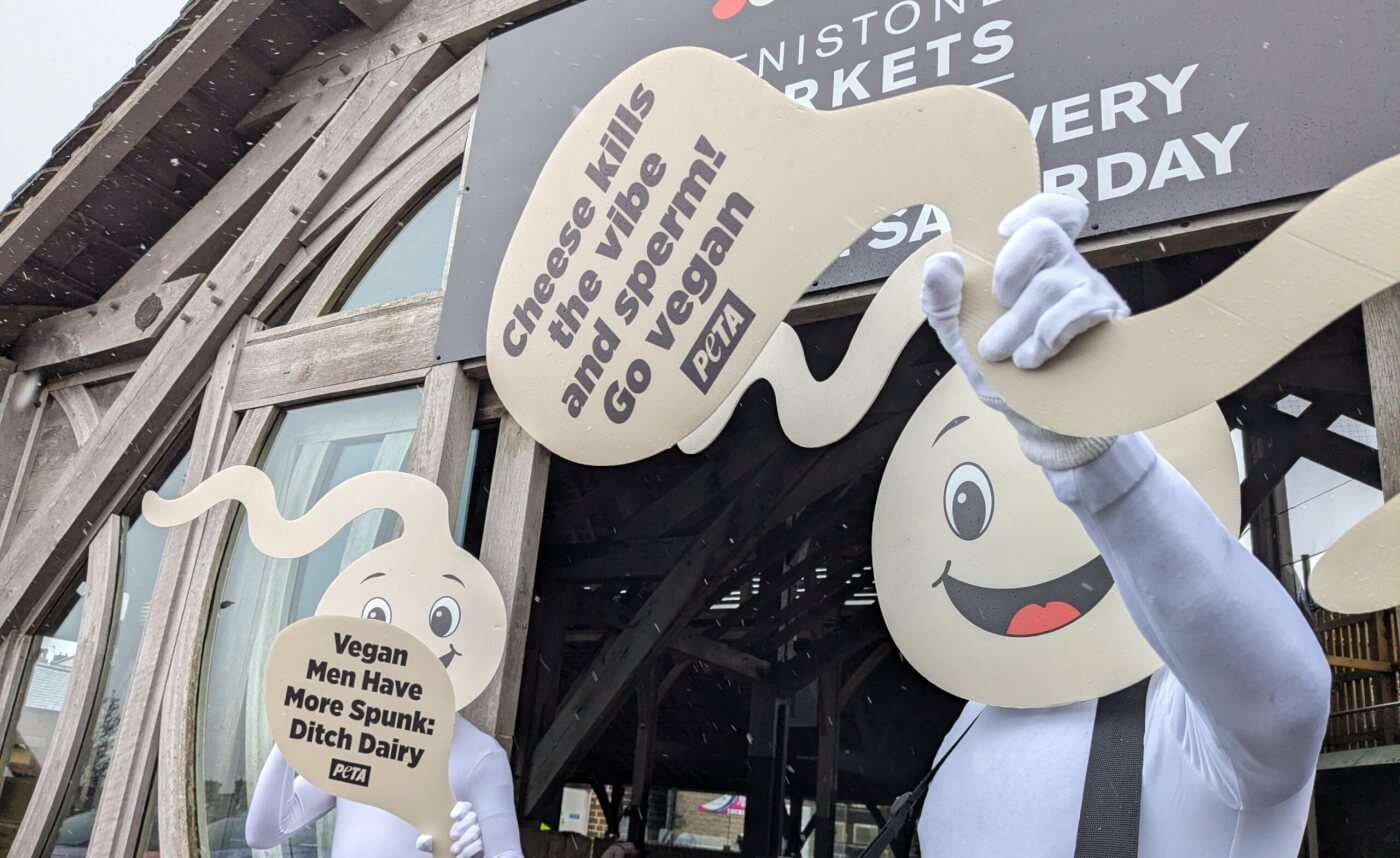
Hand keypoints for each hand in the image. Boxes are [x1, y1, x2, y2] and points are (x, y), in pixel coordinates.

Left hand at [415, 802, 480, 856]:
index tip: (452, 816)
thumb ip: (425, 841)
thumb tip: (425, 840)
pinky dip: (469, 851)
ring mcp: (476, 834)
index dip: (461, 809)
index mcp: (460, 816)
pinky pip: (479, 845)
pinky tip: (460, 856)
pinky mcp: (480, 846)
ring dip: (465, 840)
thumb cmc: (439, 845)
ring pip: (476, 831)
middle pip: (472, 816)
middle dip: (462, 825)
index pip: (465, 806)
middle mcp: (470, 822)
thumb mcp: (430, 843)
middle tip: (452, 835)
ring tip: (454, 849)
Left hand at [920, 193, 1123, 468]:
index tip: (1003, 232)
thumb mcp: (962, 339)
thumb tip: (941, 263)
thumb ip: (943, 302)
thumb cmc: (1006, 374)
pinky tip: (1034, 359)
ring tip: (1009, 355)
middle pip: (1045, 231)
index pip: (1052, 212)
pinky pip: (1080, 309)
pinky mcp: (1107, 324)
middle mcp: (1066, 269)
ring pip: (1053, 282)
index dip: (1033, 208)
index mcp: (1033, 264)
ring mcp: (1090, 293)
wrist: (1039, 425)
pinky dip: (1046, 336)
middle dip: (1010, 267)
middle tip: (999, 302)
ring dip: (1019, 324)